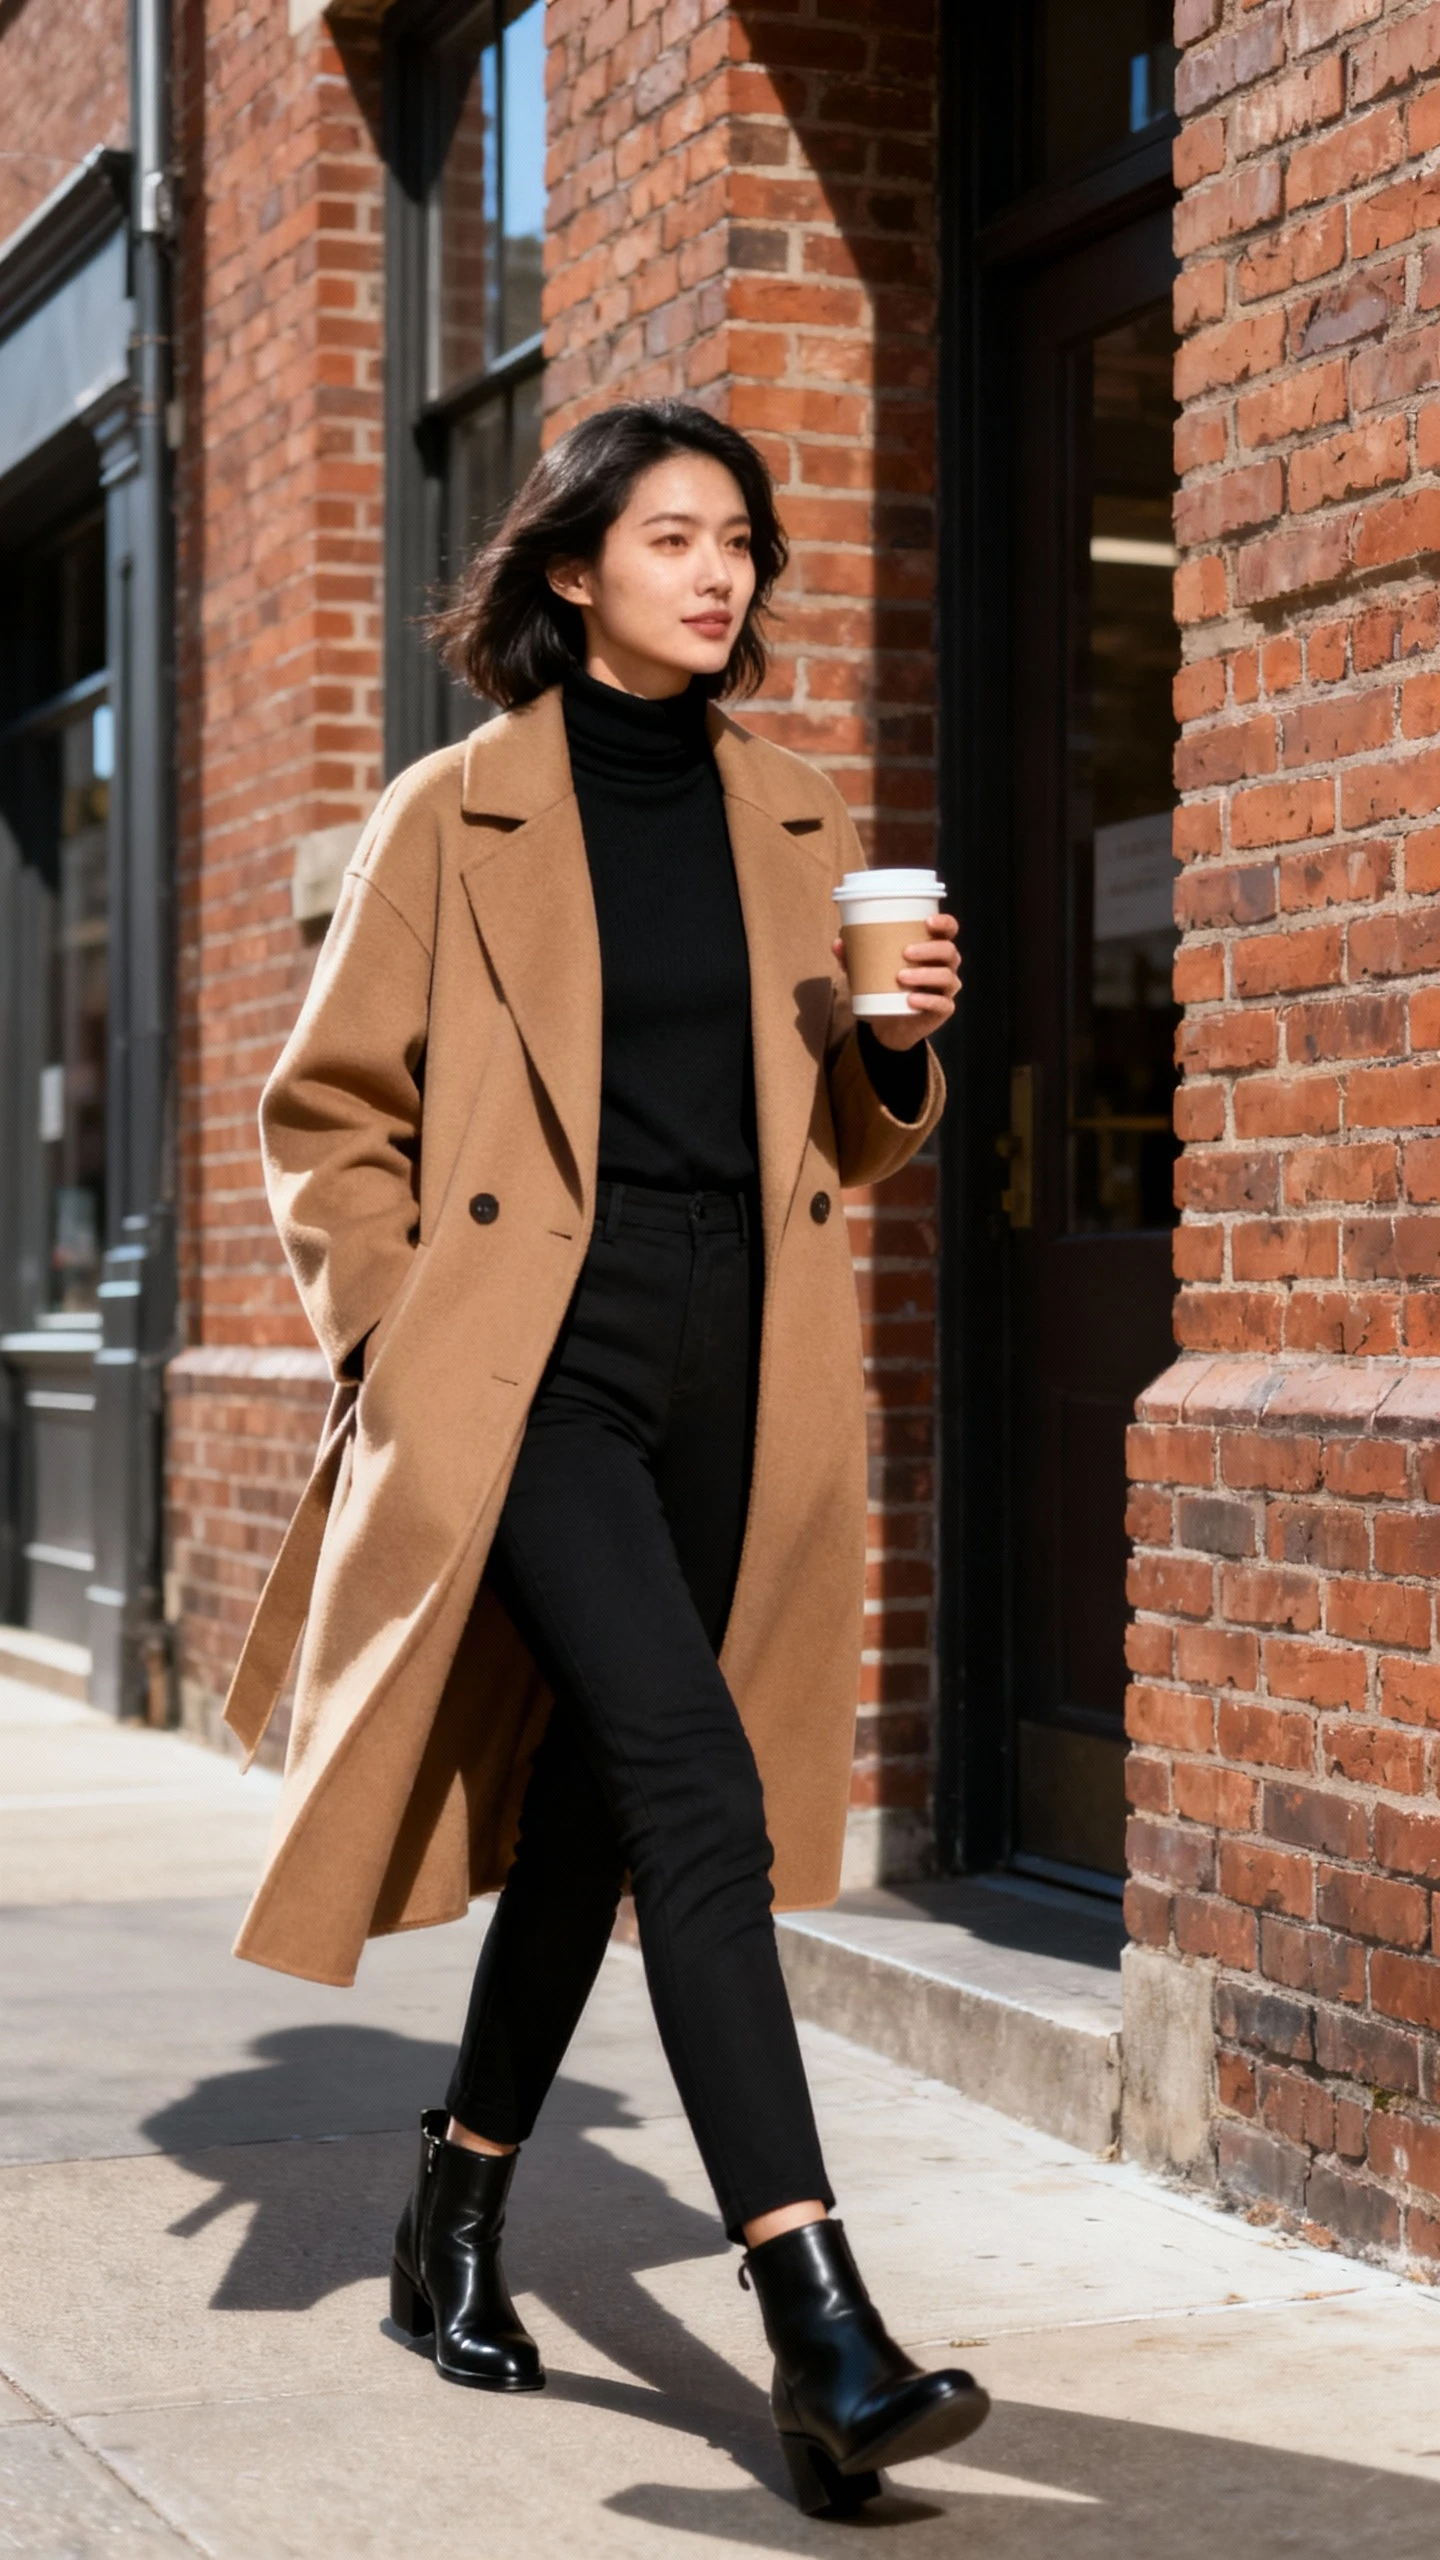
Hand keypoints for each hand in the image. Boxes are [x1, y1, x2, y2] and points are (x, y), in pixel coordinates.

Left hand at [832, 912, 961, 1049]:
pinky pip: (942, 1004)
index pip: (949, 930)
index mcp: (933, 949)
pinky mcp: (943, 1010)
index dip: (944, 923)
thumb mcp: (866, 970)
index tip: (927, 922)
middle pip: (949, 951)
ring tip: (901, 977)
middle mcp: (945, 966)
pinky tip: (912, 999)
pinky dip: (927, 1000)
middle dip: (929, 949)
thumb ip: (852, 957)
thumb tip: (837, 942)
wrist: (887, 1024)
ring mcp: (946, 989)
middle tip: (905, 952)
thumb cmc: (883, 987)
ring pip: (946, 977)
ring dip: (925, 974)